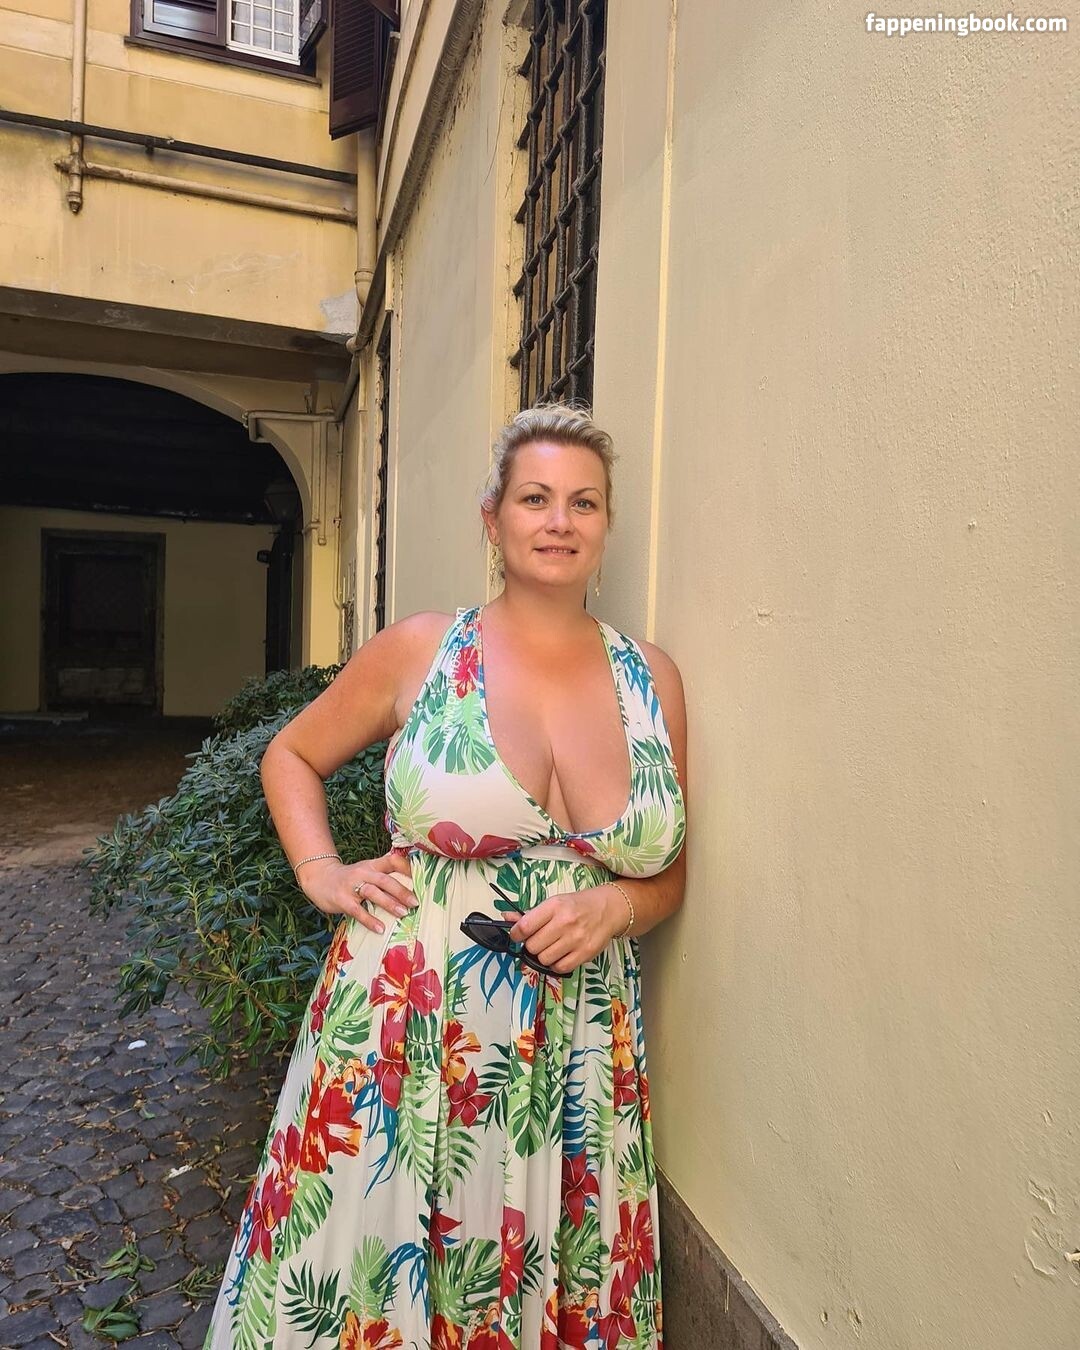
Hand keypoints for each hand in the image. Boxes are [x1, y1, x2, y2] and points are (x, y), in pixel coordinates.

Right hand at [298, 850, 416, 933]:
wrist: (319, 879)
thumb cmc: (350, 877)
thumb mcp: (366, 869)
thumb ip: (384, 871)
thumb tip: (410, 872)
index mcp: (372, 865)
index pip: (392, 861)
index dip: (407, 868)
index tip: (421, 878)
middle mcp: (363, 873)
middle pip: (385, 880)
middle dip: (401, 891)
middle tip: (415, 902)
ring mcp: (351, 886)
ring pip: (373, 893)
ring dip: (389, 903)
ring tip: (403, 913)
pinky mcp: (341, 900)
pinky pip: (357, 911)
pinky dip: (369, 920)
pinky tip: (380, 928)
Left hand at [507, 884, 625, 974]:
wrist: (608, 909)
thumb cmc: (578, 905)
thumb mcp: (554, 903)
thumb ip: (530, 914)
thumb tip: (506, 918)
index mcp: (554, 906)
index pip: (524, 926)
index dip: (515, 934)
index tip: (516, 936)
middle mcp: (565, 922)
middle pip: (532, 946)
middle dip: (531, 945)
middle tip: (538, 940)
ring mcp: (576, 939)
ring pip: (544, 959)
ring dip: (543, 956)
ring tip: (551, 947)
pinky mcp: (585, 953)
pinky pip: (559, 968)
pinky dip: (556, 964)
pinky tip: (560, 955)